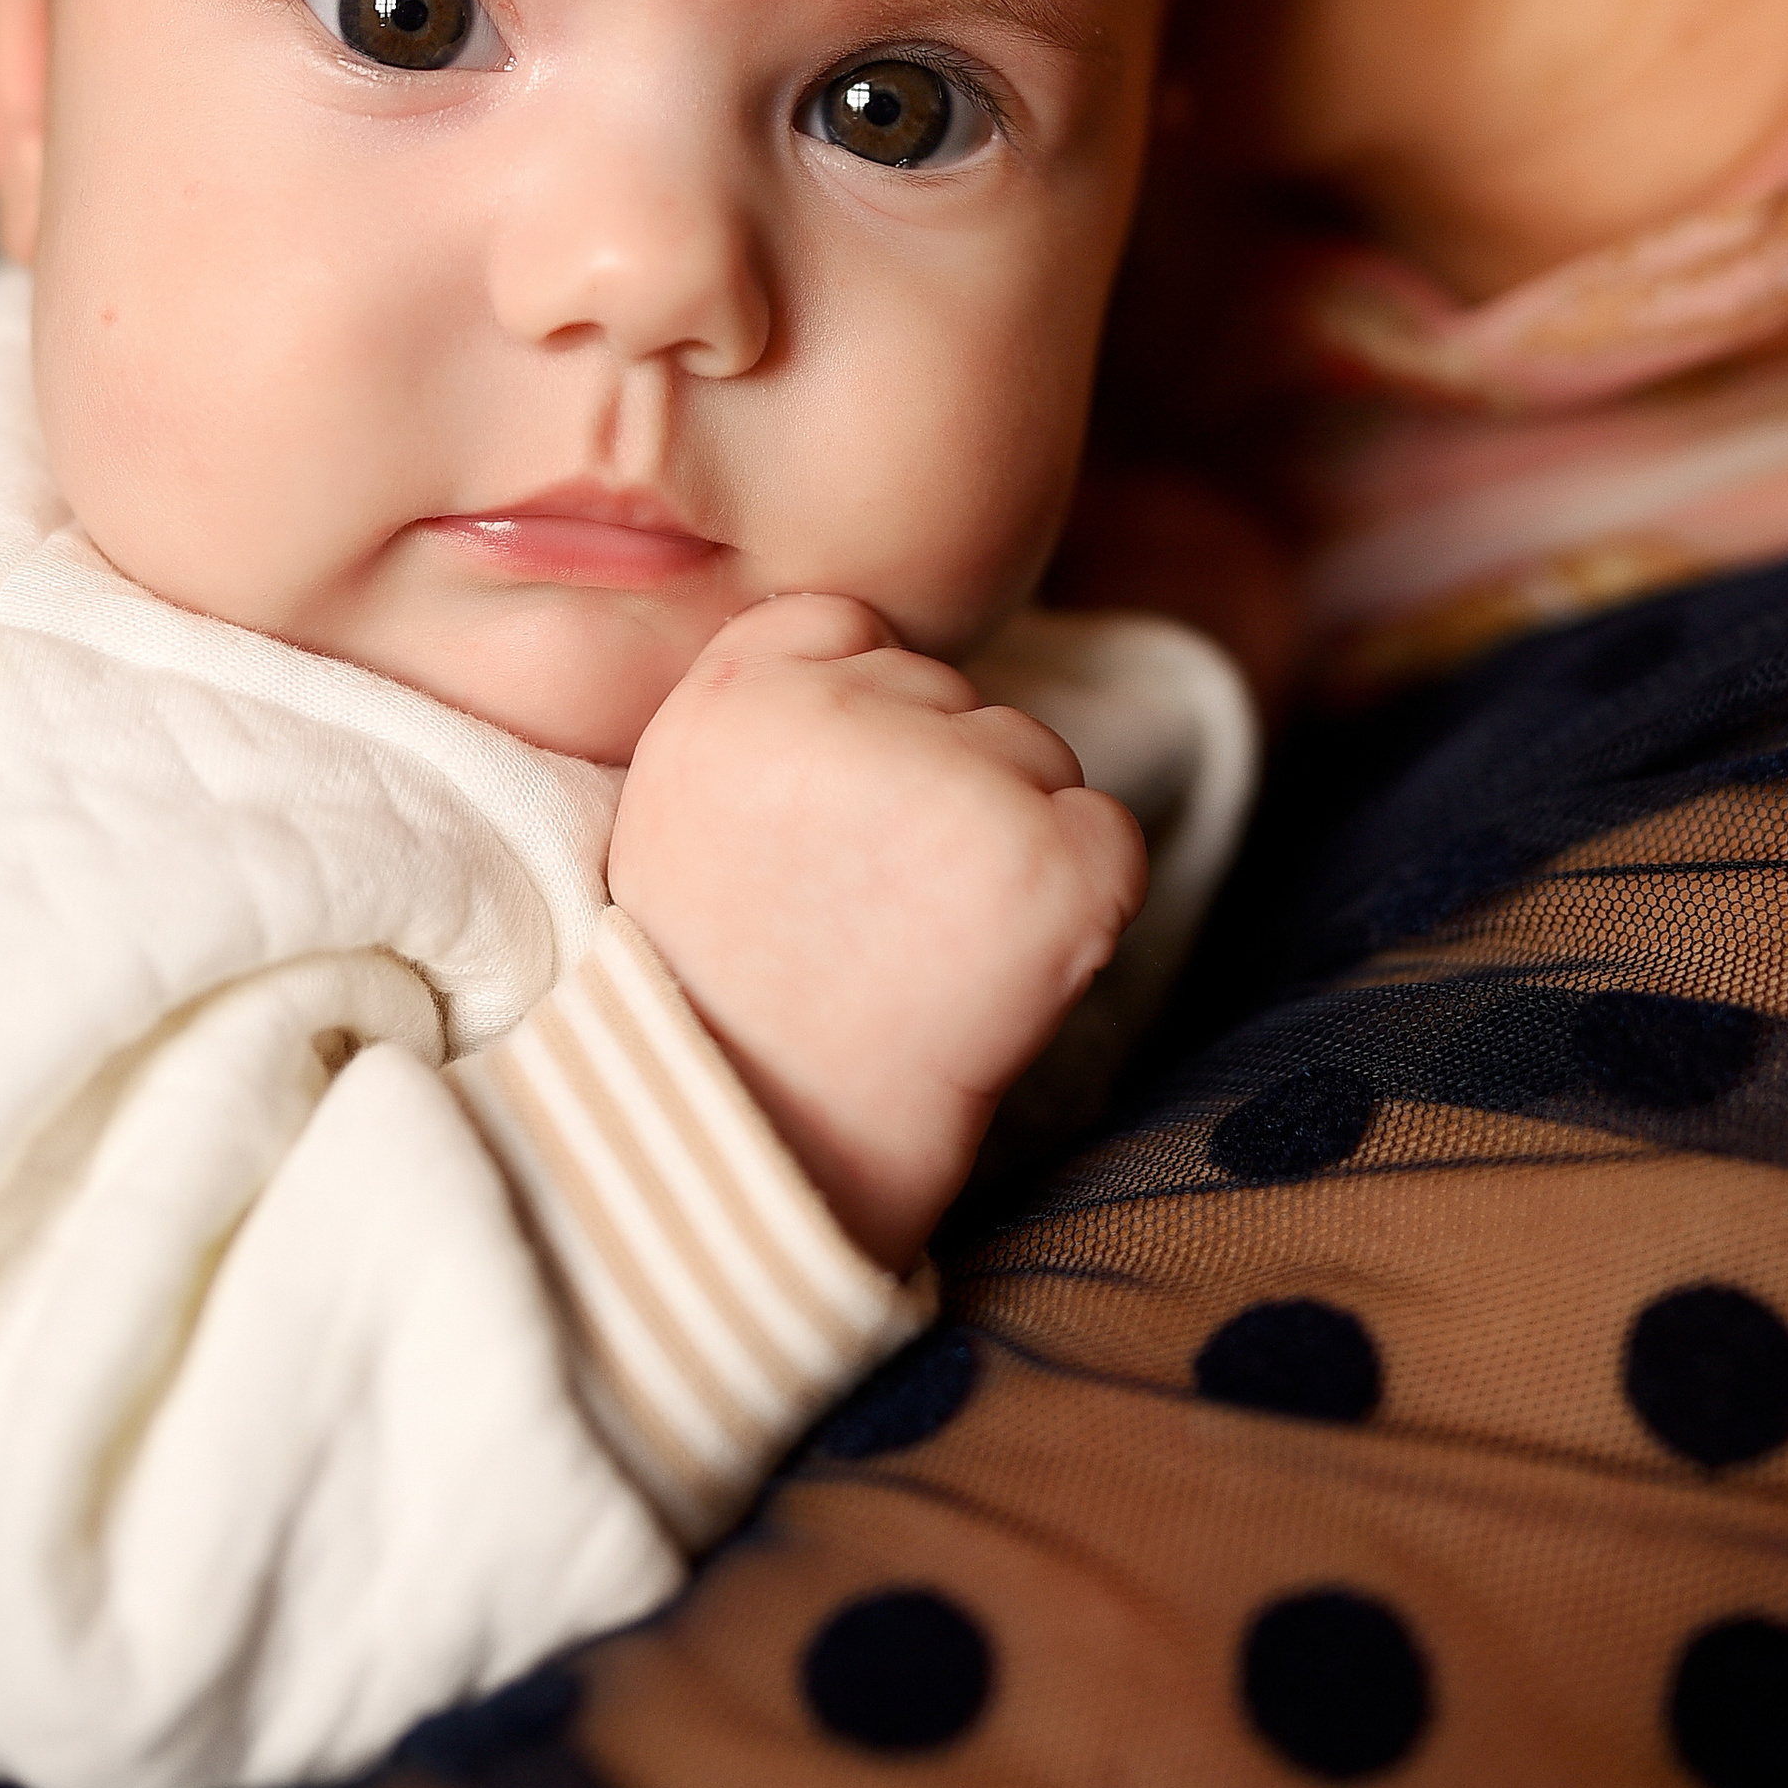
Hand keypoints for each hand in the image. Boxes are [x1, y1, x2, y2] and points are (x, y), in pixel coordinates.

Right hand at [608, 595, 1145, 1269]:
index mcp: (731, 693)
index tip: (826, 830)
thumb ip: (768, 713)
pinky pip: (1109, 834)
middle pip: (951, 693)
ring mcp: (957, 783)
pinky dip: (1079, 897)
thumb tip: (894, 658)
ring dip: (1005, 839)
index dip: (858, 727)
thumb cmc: (724, 1002)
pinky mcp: (1053, 864)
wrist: (764, 1160)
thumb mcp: (678, 814)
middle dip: (935, 786)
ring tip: (919, 951)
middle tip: (870, 915)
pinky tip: (998, 968)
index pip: (850, 627)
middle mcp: (842, 715)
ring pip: (1032, 755)